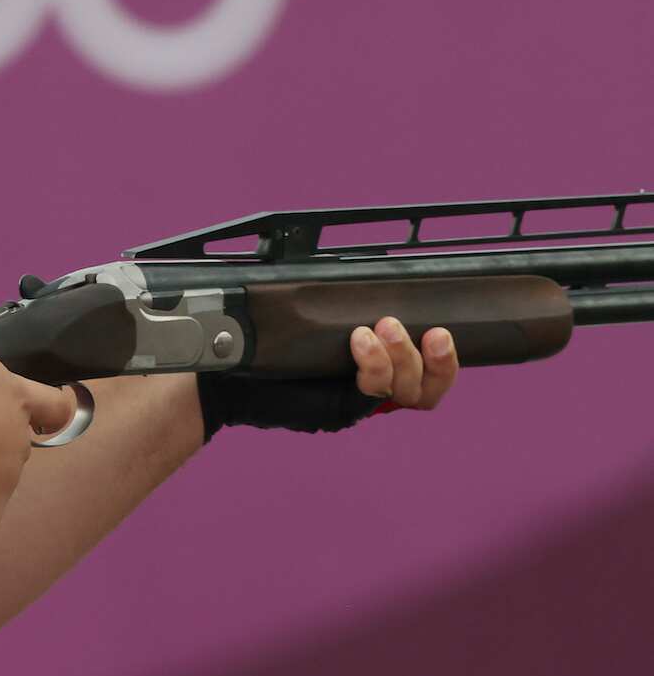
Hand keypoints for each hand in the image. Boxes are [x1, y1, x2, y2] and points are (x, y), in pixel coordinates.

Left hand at [196, 318, 461, 438]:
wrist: (228, 360)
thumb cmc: (272, 334)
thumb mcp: (319, 311)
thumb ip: (350, 298)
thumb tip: (378, 267)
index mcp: (382, 364)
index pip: (432, 375)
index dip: (445, 361)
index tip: (441, 331)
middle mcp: (375, 388)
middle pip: (427, 391)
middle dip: (430, 361)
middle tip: (406, 328)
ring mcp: (357, 401)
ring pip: (404, 393)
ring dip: (400, 358)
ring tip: (375, 330)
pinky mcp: (337, 408)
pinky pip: (369, 396)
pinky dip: (372, 367)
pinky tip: (360, 343)